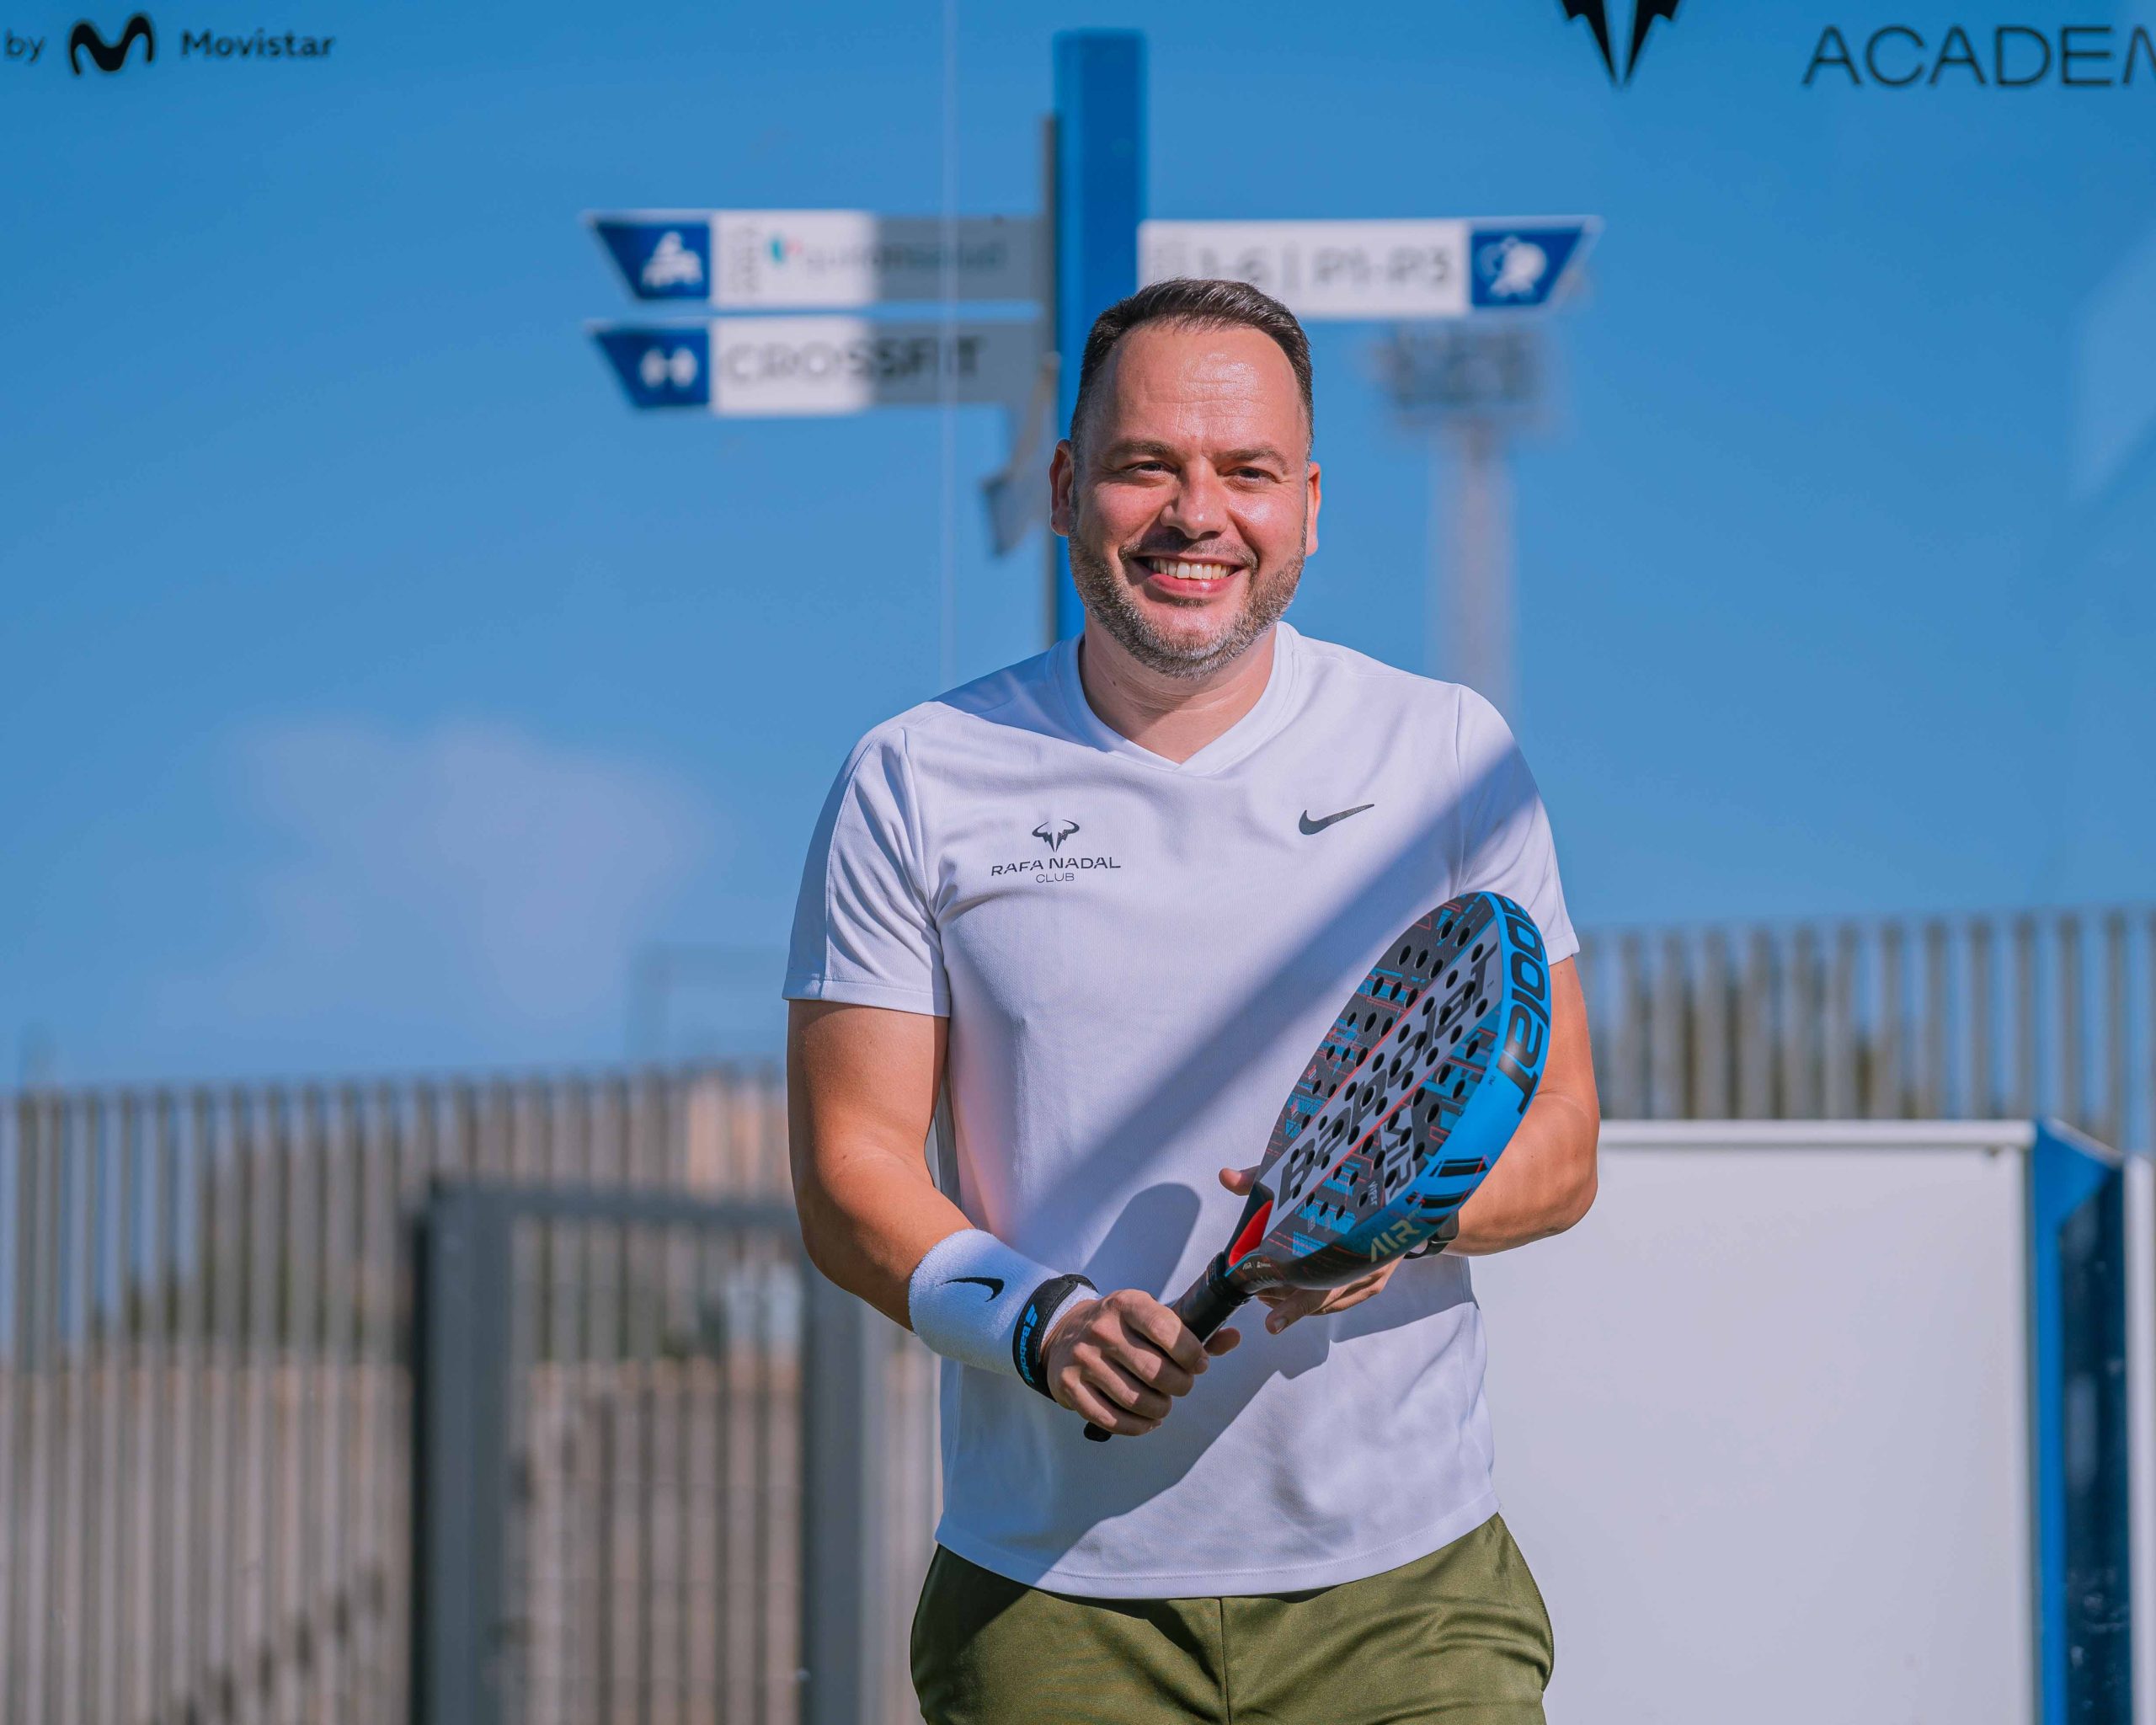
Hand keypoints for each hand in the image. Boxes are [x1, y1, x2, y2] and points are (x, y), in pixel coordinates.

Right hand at [1041, 1288, 1241, 1435]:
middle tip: (1181, 1386)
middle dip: (1179, 1386)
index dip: (1193, 1355)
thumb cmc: (1121, 1326)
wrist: (1064, 1331)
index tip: (1200, 1365)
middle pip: (1156, 1373)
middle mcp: (1102, 1330)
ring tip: (1164, 1404)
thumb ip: (1195, 1330)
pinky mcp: (1069, 1387)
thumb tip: (1234, 1337)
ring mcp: (1083, 1359)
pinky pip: (1111, 1419)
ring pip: (1136, 1400)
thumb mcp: (1152, 1316)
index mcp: (1126, 1304)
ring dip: (1160, 1409)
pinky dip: (1137, 1426)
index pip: (1168, 1332)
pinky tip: (1147, 1420)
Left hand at [1218, 1164, 1402, 1332]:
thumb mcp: (1304, 1173)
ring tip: (1265, 1291)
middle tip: (1256, 1294)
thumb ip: (1263, 1177)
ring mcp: (1371, 1275)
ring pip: (1328, 1302)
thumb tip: (1226, 1177)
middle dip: (1284, 1301)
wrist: (1400, 1191)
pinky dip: (1312, 1299)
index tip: (1272, 1325)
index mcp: (1352, 1236)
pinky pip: (1339, 1300)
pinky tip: (1288, 1290)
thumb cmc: (1347, 1183)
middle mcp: (1366, 1263)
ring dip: (1295, 1301)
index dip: (1295, 1305)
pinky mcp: (1373, 1282)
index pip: (1320, 1281)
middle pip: (1321, 1297)